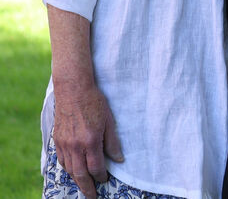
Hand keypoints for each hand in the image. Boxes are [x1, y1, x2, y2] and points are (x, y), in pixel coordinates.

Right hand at [53, 82, 122, 198]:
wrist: (73, 90)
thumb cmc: (95, 102)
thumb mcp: (109, 121)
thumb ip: (113, 142)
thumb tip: (118, 159)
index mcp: (91, 141)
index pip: (96, 168)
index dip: (101, 177)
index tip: (105, 180)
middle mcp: (75, 146)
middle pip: (80, 174)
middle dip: (87, 188)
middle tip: (92, 196)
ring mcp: (64, 144)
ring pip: (69, 169)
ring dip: (76, 179)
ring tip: (83, 185)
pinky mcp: (57, 140)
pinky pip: (61, 160)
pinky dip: (68, 168)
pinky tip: (73, 170)